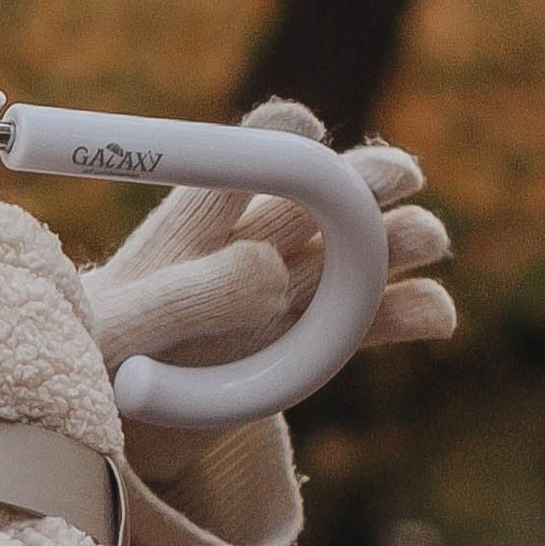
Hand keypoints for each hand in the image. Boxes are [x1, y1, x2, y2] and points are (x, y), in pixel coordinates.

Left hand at [83, 100, 452, 545]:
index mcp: (200, 217)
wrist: (121, 411)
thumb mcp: (124, 326)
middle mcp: (257, 239)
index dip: (280, 135)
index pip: (246, 153)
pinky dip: (412, 313)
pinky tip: (435, 314)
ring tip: (427, 238)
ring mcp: (294, 289)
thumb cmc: (108, 353)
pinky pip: (375, 322)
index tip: (307, 134)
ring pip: (362, 250)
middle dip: (369, 179)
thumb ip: (188, 295)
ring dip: (403, 237)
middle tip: (402, 178)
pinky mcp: (320, 342)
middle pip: (325, 192)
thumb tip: (271, 274)